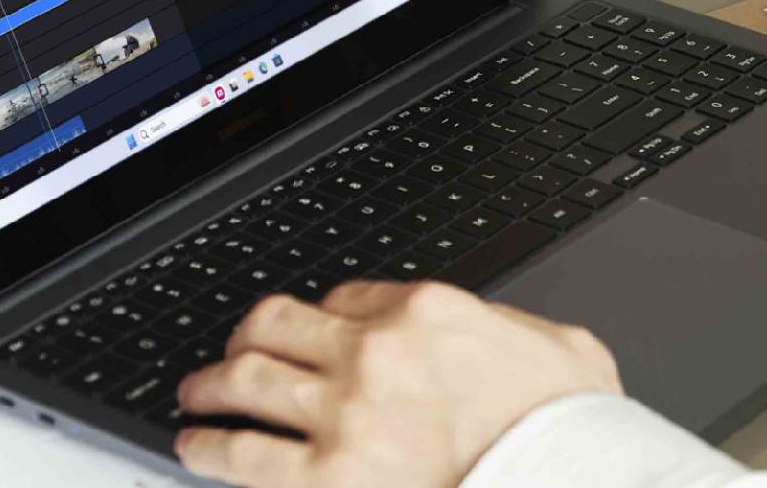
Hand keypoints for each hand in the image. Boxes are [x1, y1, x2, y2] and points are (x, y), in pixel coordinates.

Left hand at [175, 281, 621, 487]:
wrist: (570, 486)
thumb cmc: (572, 433)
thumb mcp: (558, 347)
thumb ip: (506, 327)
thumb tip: (488, 332)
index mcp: (430, 310)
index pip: (345, 297)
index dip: (320, 318)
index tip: (311, 335)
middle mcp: (377, 350)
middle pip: (276, 324)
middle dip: (245, 336)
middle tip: (230, 350)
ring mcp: (347, 414)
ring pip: (246, 379)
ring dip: (210, 384)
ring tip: (195, 394)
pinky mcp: (328, 478)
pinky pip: (244, 454)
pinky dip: (207, 447)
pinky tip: (194, 446)